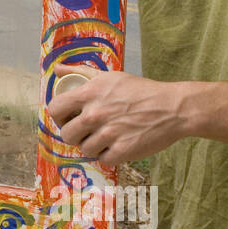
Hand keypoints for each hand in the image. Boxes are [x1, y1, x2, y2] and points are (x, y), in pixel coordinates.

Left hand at [46, 63, 188, 167]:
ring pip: (84, 149)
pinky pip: (102, 159)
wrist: (172, 108)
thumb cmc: (140, 90)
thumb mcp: (110, 76)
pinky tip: (118, 144)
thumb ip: (80, 73)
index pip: (55, 109)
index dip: (59, 116)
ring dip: (93, 145)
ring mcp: (108, 134)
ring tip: (106, 137)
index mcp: (89, 93)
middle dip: (75, 134)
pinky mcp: (122, 151)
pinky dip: (109, 155)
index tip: (68, 117)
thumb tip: (57, 69)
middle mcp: (95, 114)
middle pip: (67, 134)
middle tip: (87, 131)